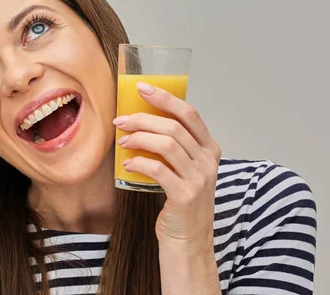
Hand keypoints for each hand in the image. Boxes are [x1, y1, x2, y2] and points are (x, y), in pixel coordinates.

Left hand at [113, 82, 220, 248]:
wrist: (188, 241)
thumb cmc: (180, 202)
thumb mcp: (184, 169)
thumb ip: (174, 147)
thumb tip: (140, 120)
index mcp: (209, 149)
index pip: (189, 113)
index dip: (165, 98)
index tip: (142, 89)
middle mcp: (208, 161)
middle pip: (174, 127)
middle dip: (143, 118)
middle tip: (121, 121)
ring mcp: (199, 179)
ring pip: (167, 144)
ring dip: (139, 138)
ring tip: (123, 141)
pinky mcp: (185, 195)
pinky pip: (158, 169)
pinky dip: (139, 162)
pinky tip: (127, 165)